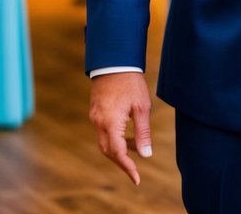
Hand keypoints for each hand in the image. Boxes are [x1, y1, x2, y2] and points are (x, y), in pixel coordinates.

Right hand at [89, 71, 152, 185]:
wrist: (114, 62)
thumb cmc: (131, 82)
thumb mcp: (141, 107)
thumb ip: (143, 132)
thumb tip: (146, 154)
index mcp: (110, 122)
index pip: (117, 153)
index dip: (127, 167)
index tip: (136, 179)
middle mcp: (99, 122)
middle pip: (108, 151)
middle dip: (121, 162)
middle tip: (135, 170)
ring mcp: (95, 117)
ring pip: (105, 142)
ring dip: (119, 149)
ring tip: (136, 148)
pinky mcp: (95, 112)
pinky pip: (103, 132)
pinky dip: (115, 138)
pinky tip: (128, 135)